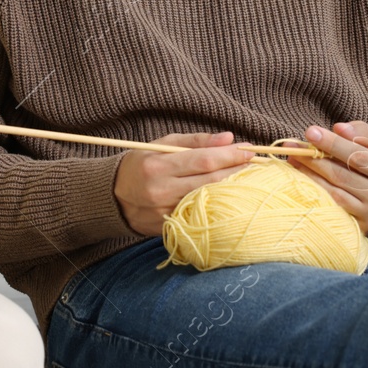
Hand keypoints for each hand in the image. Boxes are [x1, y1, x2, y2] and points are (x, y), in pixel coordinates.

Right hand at [114, 130, 256, 236]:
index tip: (250, 150)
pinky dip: (215, 205)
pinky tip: (227, 197)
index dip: (230, 156)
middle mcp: (160, 191)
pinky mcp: (168, 229)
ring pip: (207, 201)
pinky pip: (198, 216)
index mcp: (158, 165)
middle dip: (236, 171)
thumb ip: (196, 141)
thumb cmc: (141, 164)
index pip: (203, 160)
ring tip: (246, 179)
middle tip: (255, 164)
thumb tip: (228, 138)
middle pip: (210, 181)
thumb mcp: (162, 144)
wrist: (112, 197)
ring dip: (229, 189)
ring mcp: (165, 213)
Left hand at [289, 121, 367, 237]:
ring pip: (333, 192)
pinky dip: (313, 192)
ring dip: (308, 175)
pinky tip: (300, 180)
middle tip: (292, 146)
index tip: (311, 132)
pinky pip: (330, 208)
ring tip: (292, 159)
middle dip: (314, 158)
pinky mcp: (358, 229)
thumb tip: (339, 128)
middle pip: (342, 175)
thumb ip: (362, 132)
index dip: (333, 144)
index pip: (359, 156)